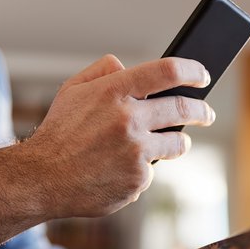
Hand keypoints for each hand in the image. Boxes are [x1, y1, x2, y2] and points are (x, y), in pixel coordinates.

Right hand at [23, 55, 214, 218]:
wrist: (42, 179)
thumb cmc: (58, 134)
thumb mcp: (72, 91)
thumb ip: (102, 72)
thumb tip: (128, 67)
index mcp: (114, 92)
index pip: (167, 71)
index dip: (192, 70)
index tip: (203, 76)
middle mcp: (129, 120)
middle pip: (182, 109)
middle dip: (201, 111)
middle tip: (206, 114)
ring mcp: (136, 153)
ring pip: (176, 145)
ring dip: (178, 143)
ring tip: (170, 145)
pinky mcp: (137, 181)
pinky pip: (150, 172)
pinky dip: (140, 171)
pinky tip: (119, 171)